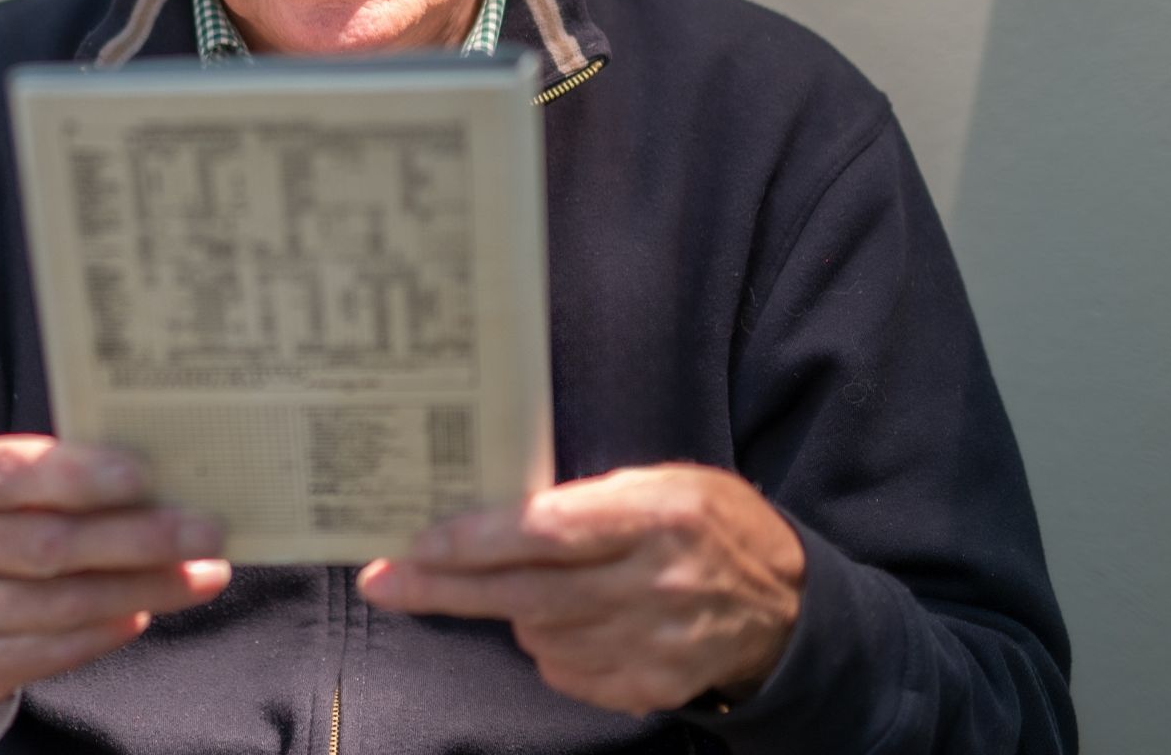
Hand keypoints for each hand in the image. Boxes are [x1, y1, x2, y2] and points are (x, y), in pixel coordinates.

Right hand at [0, 437, 230, 736]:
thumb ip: (45, 474)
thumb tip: (155, 481)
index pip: (11, 475)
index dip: (81, 476)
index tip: (146, 475)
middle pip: (50, 545)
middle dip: (139, 538)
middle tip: (207, 531)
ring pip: (64, 602)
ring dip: (145, 588)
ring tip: (202, 573)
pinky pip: (55, 649)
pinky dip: (108, 629)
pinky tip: (147, 609)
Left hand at [358, 464, 804, 716]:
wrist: (787, 610)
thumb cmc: (712, 526)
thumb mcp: (665, 483)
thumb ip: (590, 499)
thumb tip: (494, 515)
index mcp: (658, 515)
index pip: (547, 531)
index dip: (475, 540)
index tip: (416, 543)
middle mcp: (654, 582)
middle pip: (525, 593)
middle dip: (444, 587)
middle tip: (383, 582)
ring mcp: (652, 644)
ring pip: (538, 633)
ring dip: (514, 610)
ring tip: (532, 586)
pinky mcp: (649, 687)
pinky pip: (565, 671)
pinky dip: (551, 645)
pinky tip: (575, 621)